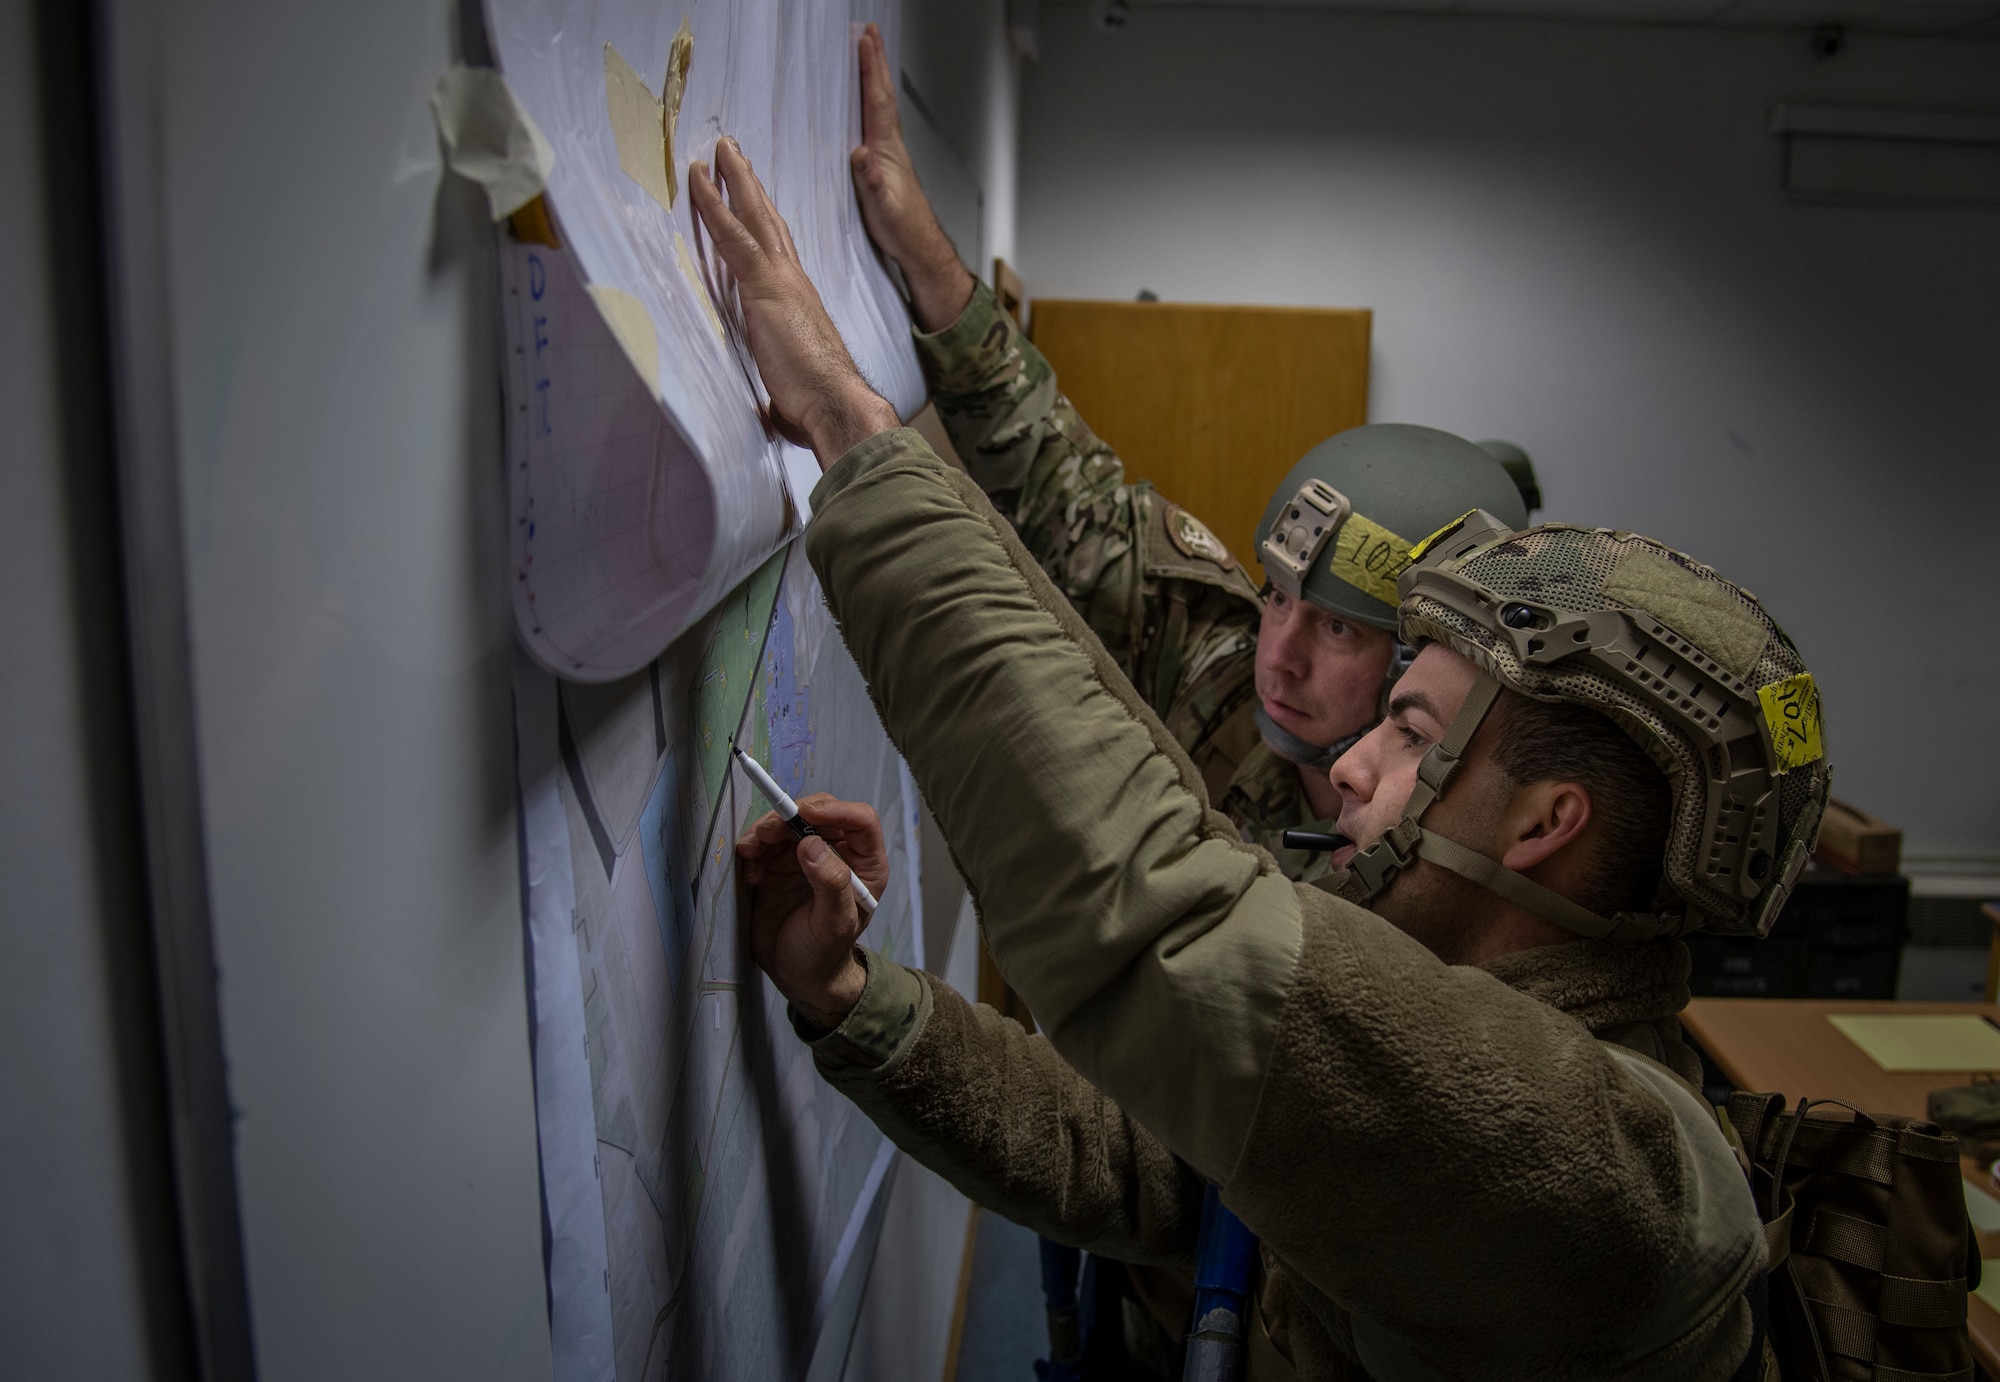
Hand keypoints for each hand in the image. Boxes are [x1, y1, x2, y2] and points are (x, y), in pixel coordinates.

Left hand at [688, 140, 900, 463]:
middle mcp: (793, 280)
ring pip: (752, 217)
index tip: (752, 200)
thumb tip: (770, 413)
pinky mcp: (764, 286)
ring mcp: (780, 280)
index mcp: (798, 301)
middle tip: (734, 155)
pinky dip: (715, 206)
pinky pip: (733, 236)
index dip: (763, 224)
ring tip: (718, 151)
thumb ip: (777, 390)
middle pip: (769, 222)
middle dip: (751, 186)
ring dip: (734, 180)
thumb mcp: (790, 392)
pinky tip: (699, 182)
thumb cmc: (820, 403)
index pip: (777, 253)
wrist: (837, 402)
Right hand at [735, 795, 891, 1029]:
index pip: (860, 820)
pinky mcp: (780, 863)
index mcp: (864, 864)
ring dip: (765, 831)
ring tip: (750, 851)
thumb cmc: (824, 953)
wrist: (796, 974)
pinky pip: (766, 841)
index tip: (805, 814)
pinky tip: (751, 873)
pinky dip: (754, 848)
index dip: (835, 810)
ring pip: (788, 822)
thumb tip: (812, 843)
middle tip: (766, 833)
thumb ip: (829, 884)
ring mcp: (807, 856)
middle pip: (819, 812)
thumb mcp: (833, 924)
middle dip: (790, 816)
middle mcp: (838, 853)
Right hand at [850, 23, 975, 331]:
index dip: (870, 68)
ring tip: (866, 59)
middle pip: (881, 95)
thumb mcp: (882, 205)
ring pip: (880, 107)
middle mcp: (890, 146)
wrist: (919, 248)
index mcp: (887, 149)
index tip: (864, 39)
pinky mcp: (884, 166)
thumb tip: (860, 155)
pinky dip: (869, 106)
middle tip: (868, 34)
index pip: (877, 100)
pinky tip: (864, 109)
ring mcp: (889, 155)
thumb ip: (872, 179)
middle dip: (874, 63)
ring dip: (872, 81)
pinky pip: (875, 124)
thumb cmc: (903, 229)